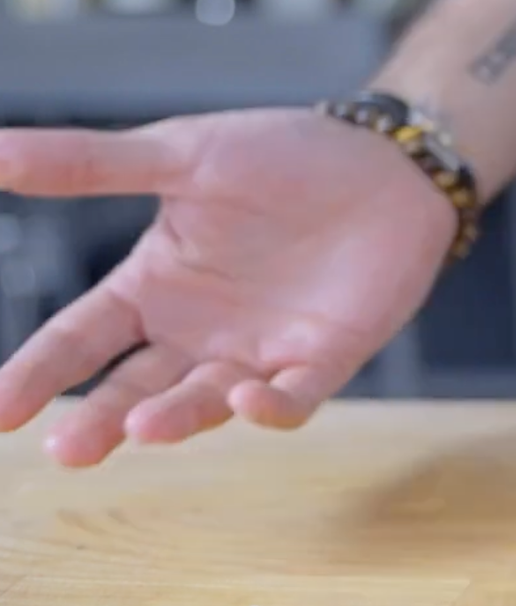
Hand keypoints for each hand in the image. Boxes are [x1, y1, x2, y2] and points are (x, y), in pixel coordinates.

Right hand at [0, 110, 454, 464]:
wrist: (387, 160)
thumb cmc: (283, 157)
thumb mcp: (181, 155)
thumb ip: (91, 164)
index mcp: (154, 287)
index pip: (81, 339)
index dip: (39, 373)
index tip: (0, 411)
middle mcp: (199, 332)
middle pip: (134, 387)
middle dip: (99, 420)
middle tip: (65, 450)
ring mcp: (261, 350)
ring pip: (208, 401)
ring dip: (177, 416)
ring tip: (143, 426)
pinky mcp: (327, 357)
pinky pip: (295, 395)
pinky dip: (272, 406)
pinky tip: (251, 399)